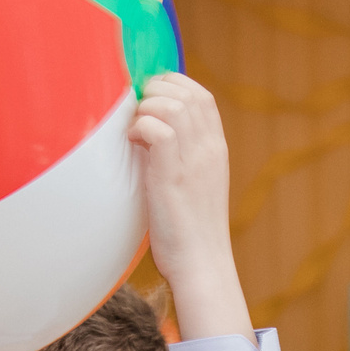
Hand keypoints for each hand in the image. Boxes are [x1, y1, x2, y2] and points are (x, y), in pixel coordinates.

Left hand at [128, 73, 249, 341]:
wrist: (200, 264)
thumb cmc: (189, 231)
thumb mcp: (194, 185)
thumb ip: (181, 156)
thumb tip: (150, 132)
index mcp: (217, 150)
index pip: (202, 97)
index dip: (173, 86)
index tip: (150, 98)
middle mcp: (209, 150)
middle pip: (187, 93)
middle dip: (155, 91)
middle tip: (136, 113)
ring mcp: (194, 161)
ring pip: (172, 105)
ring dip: (145, 108)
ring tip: (133, 131)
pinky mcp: (173, 176)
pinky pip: (158, 129)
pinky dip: (139, 127)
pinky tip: (132, 143)